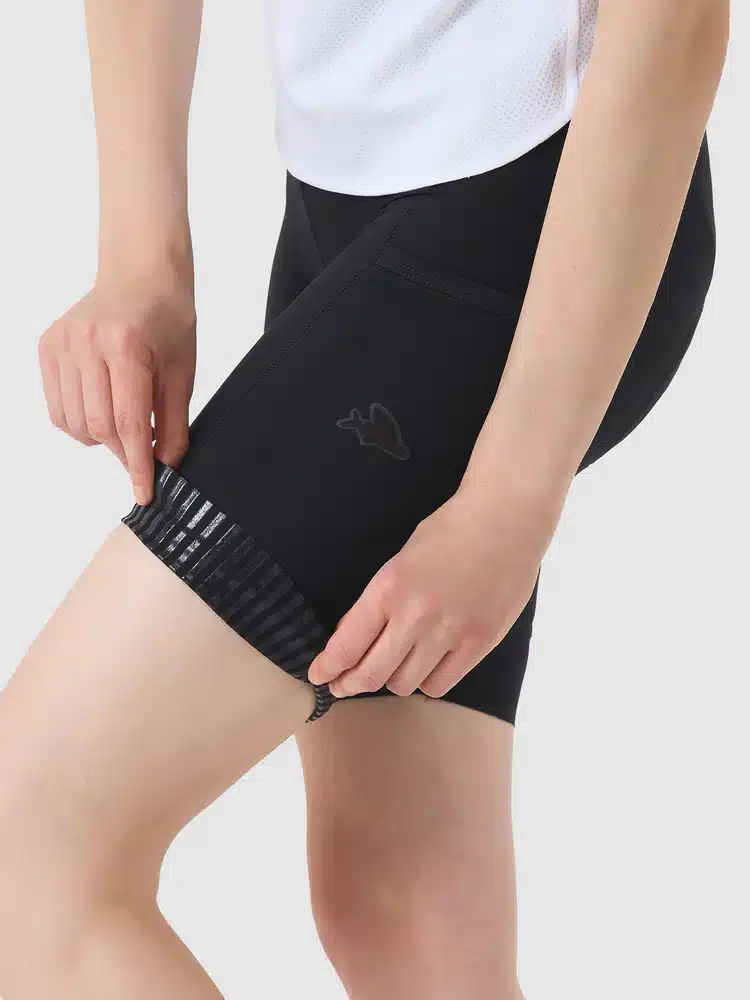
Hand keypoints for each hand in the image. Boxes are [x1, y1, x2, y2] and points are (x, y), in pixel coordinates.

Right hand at [38, 264, 195, 504]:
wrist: (140, 275)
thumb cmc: (167, 320)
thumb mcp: (182, 373)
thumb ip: (173, 424)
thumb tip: (167, 466)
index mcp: (125, 347)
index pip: (128, 424)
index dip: (138, 465)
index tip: (145, 492)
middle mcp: (86, 343)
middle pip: (98, 427)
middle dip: (122, 453)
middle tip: (141, 457)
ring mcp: (62, 343)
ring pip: (73, 422)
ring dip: (100, 439)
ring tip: (123, 428)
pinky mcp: (47, 346)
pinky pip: (57, 406)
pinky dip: (79, 422)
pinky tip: (101, 412)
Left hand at [307, 479, 567, 698]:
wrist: (506, 518)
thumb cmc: (451, 530)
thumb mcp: (400, 559)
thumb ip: (378, 601)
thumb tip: (353, 639)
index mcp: (389, 587)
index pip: (347, 645)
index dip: (328, 668)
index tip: (320, 676)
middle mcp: (416, 615)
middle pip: (370, 675)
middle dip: (350, 684)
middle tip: (343, 685)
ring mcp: (450, 632)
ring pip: (404, 684)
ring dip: (392, 679)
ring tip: (392, 666)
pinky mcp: (479, 643)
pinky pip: (440, 684)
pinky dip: (426, 680)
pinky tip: (426, 666)